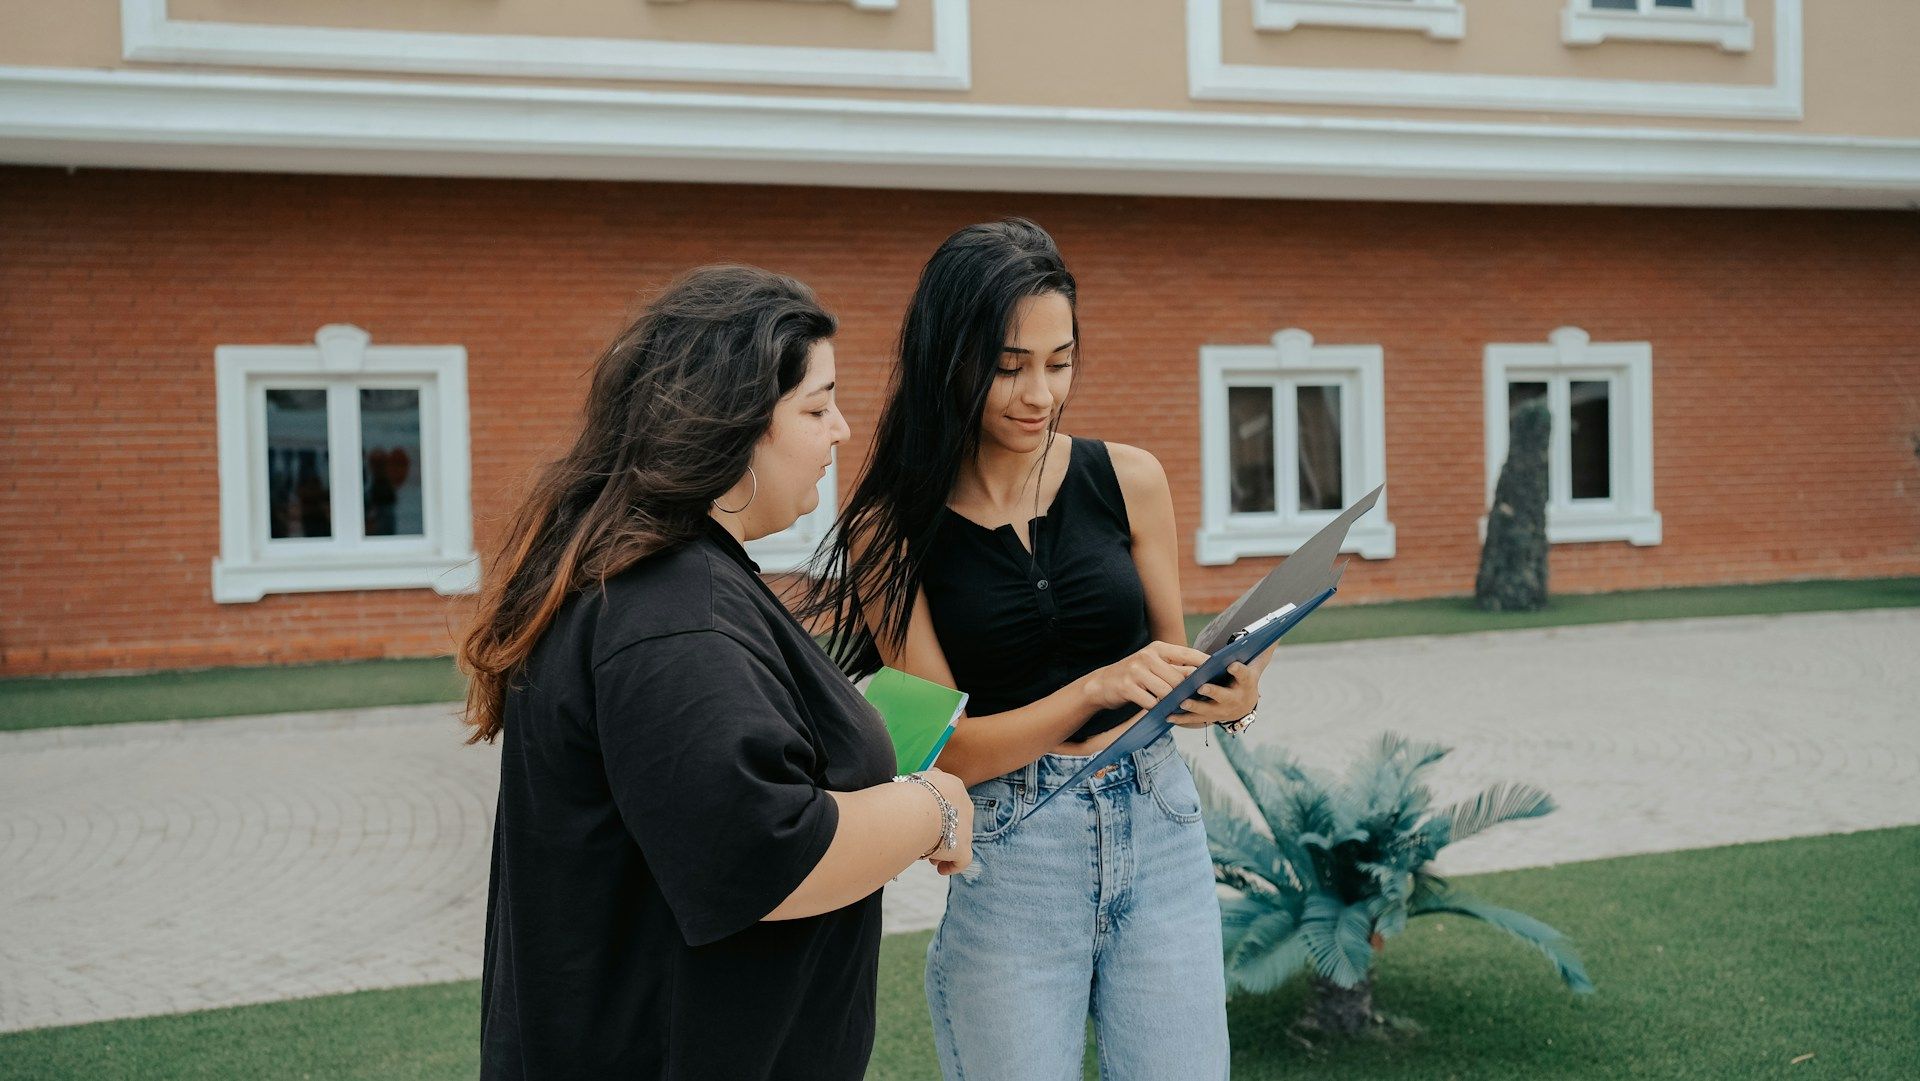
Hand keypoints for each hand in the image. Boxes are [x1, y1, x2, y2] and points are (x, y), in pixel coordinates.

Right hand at [920, 767, 972, 875]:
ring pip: (958, 841)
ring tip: (928, 856)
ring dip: (944, 849)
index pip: (949, 799)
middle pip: (954, 822)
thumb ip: (920, 782)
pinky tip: (940, 869)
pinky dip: (952, 865)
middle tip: (924, 839)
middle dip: (941, 832)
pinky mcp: (963, 849)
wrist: (915, 810)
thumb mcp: (915, 779)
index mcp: (954, 787)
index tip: (923, 819)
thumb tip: (919, 782)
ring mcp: (966, 829)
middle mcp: (965, 807)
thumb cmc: (907, 794)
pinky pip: (963, 861)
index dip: (937, 812)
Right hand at [1081, 641, 1211, 712]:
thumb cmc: (1135, 676)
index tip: (1219, 672)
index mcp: (1158, 648)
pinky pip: (1150, 702)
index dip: (1205, 663)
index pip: (1188, 654)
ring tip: (1176, 707)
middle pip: (1179, 678)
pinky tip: (1157, 711)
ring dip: (1171, 702)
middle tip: (1195, 701)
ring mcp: (1136, 670)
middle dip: (1187, 691)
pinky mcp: (1127, 686)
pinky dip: (1156, 709)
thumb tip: (1203, 674)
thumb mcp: (1154, 665)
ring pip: (1166, 692)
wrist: (1102, 684)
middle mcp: (1148, 656)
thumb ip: (1176, 668)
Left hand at [1171, 645, 1275, 729]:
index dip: (1239, 670)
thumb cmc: (1244, 679)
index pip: (1245, 675)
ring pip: (1207, 710)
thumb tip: (1274, 633)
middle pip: (1224, 696)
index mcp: (1245, 683)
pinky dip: (1182, 719)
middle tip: (1202, 686)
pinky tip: (1168, 715)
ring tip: (1182, 701)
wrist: (1244, 706)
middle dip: (1213, 692)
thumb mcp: (1254, 665)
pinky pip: (1194, 720)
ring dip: (1195, 706)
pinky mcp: (1209, 719)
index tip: (1232, 664)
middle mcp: (1235, 699)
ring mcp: (1222, 711)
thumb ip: (1260, 651)